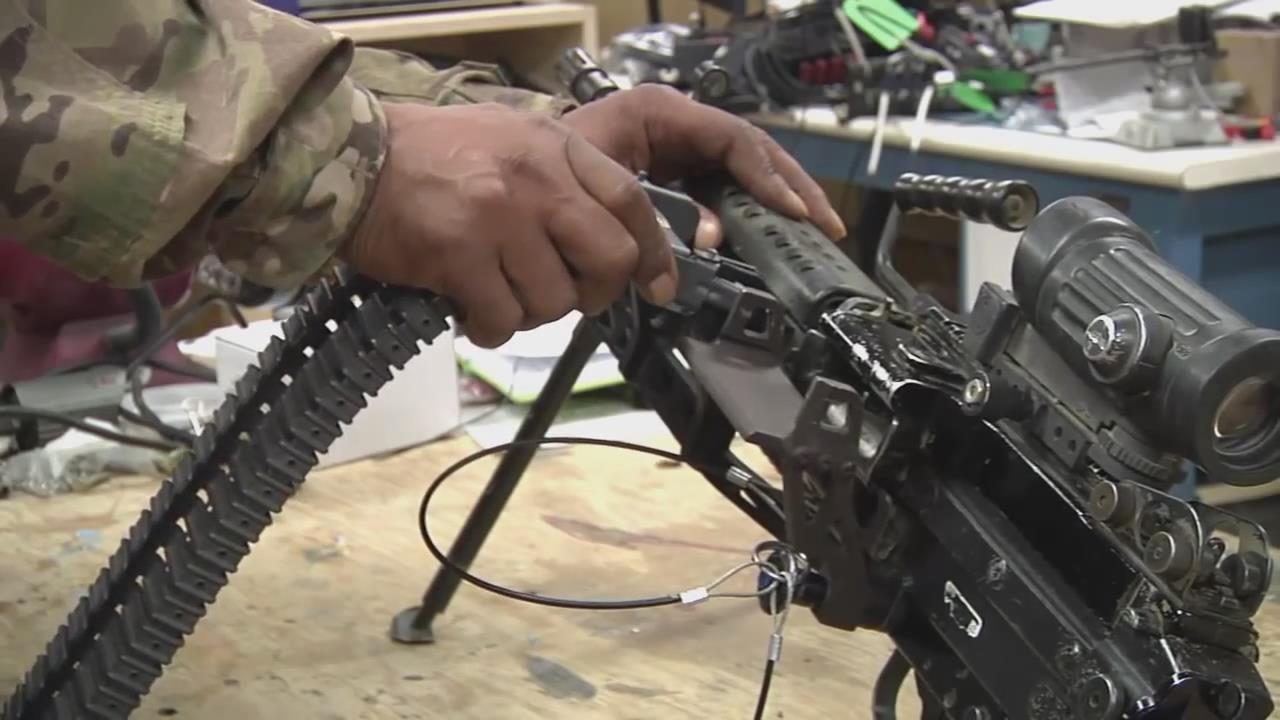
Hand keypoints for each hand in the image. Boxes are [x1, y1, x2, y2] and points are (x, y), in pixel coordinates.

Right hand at [341, 102, 675, 347]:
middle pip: (609, 258)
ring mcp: (499, 218)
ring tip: (499, 293)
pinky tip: (469, 310)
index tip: (659, 286)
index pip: (630, 201)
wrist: (348, 159)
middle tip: (569, 297)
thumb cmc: (428, 154)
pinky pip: (502, 320)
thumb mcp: (510, 138)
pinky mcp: (459, 256)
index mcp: (554, 146)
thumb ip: (561, 177)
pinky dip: (490, 327)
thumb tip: (609, 233)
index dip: (654, 252)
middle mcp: (535, 179)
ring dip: (531, 312)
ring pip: (554, 300)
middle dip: (597, 293)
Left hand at [560, 84, 845, 247]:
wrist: (517, 177)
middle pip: (754, 151)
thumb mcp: (606, 187)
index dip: (768, 178)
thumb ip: (660, 213)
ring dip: (780, 199)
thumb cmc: (552, 169)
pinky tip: (770, 233)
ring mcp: (679, 146)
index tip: (791, 210)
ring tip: (812, 229)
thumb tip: (714, 235)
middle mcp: (678, 123)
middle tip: (825, 224)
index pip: (735, 140)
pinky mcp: (676, 171)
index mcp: (661, 112)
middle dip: (793, 188)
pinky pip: (724, 188)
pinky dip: (750, 210)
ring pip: (745, 170)